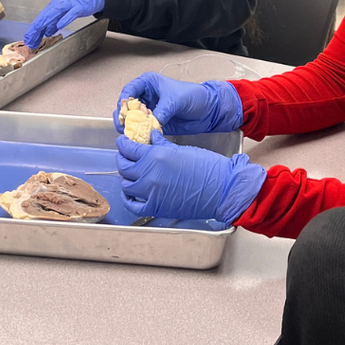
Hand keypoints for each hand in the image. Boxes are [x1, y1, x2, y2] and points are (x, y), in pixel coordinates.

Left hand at [24, 0, 104, 48]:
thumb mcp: (68, 8)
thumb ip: (57, 18)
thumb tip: (48, 30)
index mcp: (57, 3)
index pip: (42, 16)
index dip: (34, 28)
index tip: (29, 38)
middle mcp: (61, 2)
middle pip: (45, 15)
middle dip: (36, 28)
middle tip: (29, 39)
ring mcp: (71, 4)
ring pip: (54, 13)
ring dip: (44, 23)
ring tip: (37, 32)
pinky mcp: (81, 6)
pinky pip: (71, 13)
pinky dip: (64, 19)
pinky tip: (58, 26)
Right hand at [114, 72, 243, 134]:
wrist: (208, 110)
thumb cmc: (193, 96)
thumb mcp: (176, 100)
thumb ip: (162, 111)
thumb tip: (150, 124)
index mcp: (148, 84)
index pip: (129, 90)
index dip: (124, 101)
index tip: (124, 111)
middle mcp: (145, 97)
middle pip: (125, 107)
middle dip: (122, 117)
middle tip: (124, 126)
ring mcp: (148, 112)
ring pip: (131, 120)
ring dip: (128, 128)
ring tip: (130, 135)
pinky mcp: (154, 125)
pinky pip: (141, 131)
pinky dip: (138, 136)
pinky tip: (138, 140)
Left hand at [116, 131, 265, 225]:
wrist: (222, 189)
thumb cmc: (208, 167)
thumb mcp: (181, 149)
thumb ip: (161, 144)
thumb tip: (152, 137)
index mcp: (156, 156)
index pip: (128, 149)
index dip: (123, 144)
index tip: (123, 142)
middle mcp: (149, 174)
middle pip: (123, 166)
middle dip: (122, 158)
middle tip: (125, 155)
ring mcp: (151, 192)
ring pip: (126, 184)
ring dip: (126, 177)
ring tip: (131, 172)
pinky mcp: (156, 207)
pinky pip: (133, 204)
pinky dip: (128, 198)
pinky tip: (131, 193)